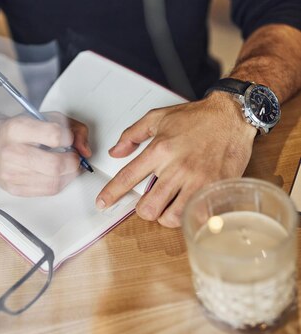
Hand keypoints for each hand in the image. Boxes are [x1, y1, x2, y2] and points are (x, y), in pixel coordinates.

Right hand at [0, 111, 90, 196]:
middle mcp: (10, 152)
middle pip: (55, 165)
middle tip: (73, 157)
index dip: (68, 138)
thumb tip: (85, 151)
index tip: (67, 139)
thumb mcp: (45, 117)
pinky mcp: (13, 188)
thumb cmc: (20, 130)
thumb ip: (73, 128)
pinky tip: (56, 174)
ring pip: (54, 182)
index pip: (54, 135)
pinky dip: (59, 183)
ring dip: (68, 174)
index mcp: (17, 128)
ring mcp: (10, 173)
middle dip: (73, 162)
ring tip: (65, 165)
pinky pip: (47, 191)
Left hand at [95, 94, 256, 226]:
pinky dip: (189, 217)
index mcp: (160, 150)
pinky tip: (188, 207)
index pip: (128, 177)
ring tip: (170, 205)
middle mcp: (177, 167)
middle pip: (148, 206)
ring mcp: (197, 180)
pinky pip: (195, 216)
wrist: (232, 116)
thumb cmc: (198, 118)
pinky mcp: (214, 189)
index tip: (102, 203)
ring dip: (166, 216)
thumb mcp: (159, 118)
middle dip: (145, 209)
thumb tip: (116, 152)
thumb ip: (133, 134)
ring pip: (170, 217)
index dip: (112, 194)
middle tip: (151, 202)